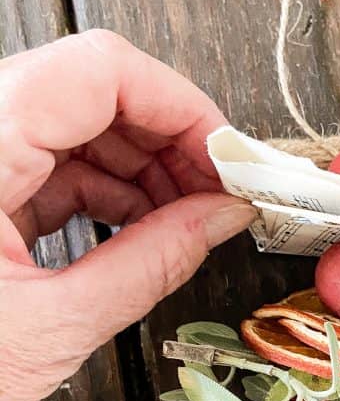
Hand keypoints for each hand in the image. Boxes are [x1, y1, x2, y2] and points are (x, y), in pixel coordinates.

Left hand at [0, 30, 254, 400]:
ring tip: (188, 218)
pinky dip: (106, 192)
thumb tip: (220, 219)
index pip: (97, 70)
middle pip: (90, 90)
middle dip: (169, 138)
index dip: (179, 104)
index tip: (228, 154)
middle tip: (219, 192)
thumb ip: (151, 264)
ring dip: (143, 167)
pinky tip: (145, 227)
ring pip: (75, 125)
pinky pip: (50, 165)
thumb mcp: (52, 329)